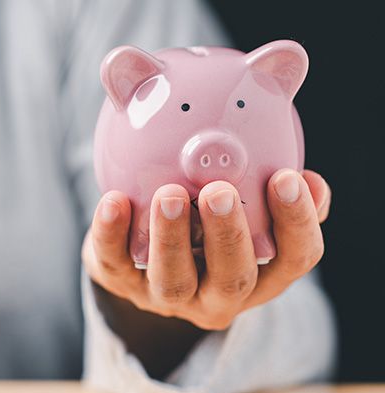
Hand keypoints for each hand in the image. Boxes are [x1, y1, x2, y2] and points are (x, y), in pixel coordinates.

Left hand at [83, 169, 330, 330]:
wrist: (142, 249)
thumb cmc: (206, 210)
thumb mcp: (244, 189)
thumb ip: (263, 156)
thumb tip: (283, 77)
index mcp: (265, 270)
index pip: (297, 256)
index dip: (297, 222)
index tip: (285, 177)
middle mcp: (221, 294)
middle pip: (234, 277)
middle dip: (228, 235)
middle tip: (219, 192)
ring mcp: (170, 297)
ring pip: (173, 280)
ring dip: (172, 238)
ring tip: (168, 195)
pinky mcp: (123, 286)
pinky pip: (114, 264)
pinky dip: (112, 234)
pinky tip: (113, 200)